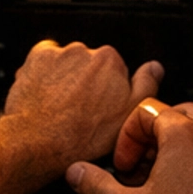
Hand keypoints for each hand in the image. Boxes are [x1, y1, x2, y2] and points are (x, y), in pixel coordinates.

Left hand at [1, 41, 163, 175]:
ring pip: (67, 62)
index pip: (115, 70)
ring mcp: (58, 54)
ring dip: (66, 77)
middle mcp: (85, 51)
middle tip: (81, 110)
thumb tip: (155, 68)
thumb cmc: (83, 136)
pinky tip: (47, 92)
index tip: (101, 108)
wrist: (40, 142)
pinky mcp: (37, 58)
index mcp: (111, 61)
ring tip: (62, 106)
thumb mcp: (128, 116)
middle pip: (90, 64)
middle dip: (87, 82)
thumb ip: (146, 86)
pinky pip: (45, 58)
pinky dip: (46, 71)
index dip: (109, 92)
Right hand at [67, 103, 192, 193]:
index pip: (146, 111)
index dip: (126, 138)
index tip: (124, 164)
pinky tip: (184, 190)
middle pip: (175, 114)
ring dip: (174, 148)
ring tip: (159, 177)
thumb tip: (78, 173)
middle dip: (151, 138)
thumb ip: (97, 185)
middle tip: (139, 166)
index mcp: (183, 134)